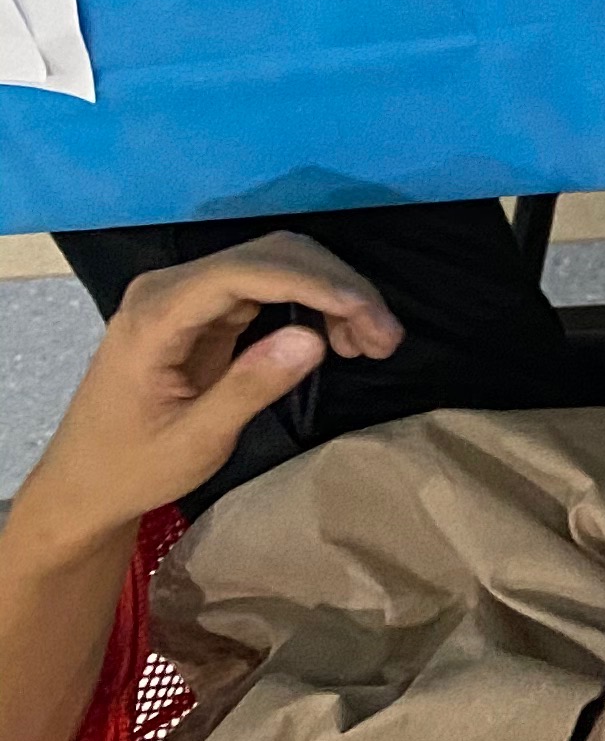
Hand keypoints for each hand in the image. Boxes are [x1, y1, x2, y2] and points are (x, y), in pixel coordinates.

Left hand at [13, 237, 399, 553]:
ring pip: (279, 263)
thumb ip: (248, 388)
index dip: (316, 283)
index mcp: (155, 315)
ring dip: (333, 293)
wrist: (84, 485)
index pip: (247, 271)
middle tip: (385, 339)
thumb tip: (314, 338)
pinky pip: (270, 285)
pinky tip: (338, 339)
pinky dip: (313, 304)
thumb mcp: (194, 443)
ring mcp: (185, 293)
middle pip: (272, 255)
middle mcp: (169, 288)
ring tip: (372, 343)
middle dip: (338, 288)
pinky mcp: (201, 307)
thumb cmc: (131, 469)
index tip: (369, 317)